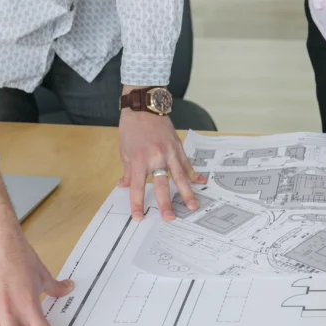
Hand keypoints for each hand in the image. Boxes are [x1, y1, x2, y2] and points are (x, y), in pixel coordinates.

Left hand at [118, 98, 205, 221]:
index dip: (137, 203)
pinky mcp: (178, 147)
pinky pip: (187, 164)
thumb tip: (124, 185)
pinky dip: (193, 174)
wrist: (144, 107)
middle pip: (161, 185)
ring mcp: (169, 152)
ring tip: (192, 206)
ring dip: (187, 193)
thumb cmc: (132, 128)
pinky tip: (201, 182)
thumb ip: (127, 171)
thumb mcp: (124, 150)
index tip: (138, 217)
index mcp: (138, 160)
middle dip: (166, 203)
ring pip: (179, 177)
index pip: (137, 186)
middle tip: (170, 218)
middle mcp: (155, 158)